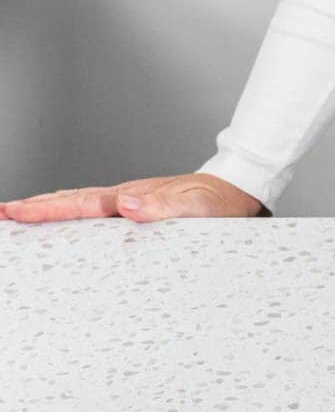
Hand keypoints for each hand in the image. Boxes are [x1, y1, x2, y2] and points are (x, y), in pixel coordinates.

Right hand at [1, 174, 263, 223]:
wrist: (235, 192)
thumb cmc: (217, 202)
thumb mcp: (195, 207)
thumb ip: (162, 206)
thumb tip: (125, 205)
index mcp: (130, 198)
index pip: (79, 205)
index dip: (45, 210)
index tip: (12, 212)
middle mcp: (124, 198)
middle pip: (68, 201)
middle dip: (31, 208)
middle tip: (0, 214)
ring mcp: (127, 203)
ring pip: (77, 204)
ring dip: (46, 209)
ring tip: (15, 215)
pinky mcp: (135, 210)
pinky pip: (92, 212)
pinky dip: (69, 213)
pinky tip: (61, 220)